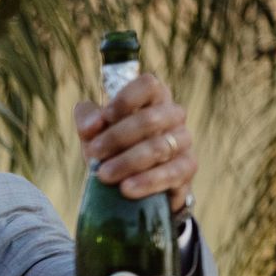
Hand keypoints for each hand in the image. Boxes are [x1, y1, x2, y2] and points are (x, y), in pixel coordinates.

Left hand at [76, 72, 196, 211]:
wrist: (130, 184)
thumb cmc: (112, 149)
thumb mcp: (94, 134)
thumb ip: (88, 122)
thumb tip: (91, 125)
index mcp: (151, 99)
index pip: (148, 86)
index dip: (126, 99)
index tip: (105, 116)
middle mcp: (172, 115)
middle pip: (150, 119)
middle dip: (117, 137)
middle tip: (94, 153)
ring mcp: (183, 140)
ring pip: (159, 147)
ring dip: (128, 162)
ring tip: (103, 175)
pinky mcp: (187, 168)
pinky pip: (172, 172)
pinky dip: (147, 181)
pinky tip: (126, 189)